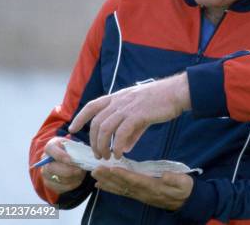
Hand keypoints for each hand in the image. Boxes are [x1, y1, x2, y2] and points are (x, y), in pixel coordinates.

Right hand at [40, 137, 86, 193]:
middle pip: (50, 167)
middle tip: (80, 170)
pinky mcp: (50, 184)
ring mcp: (45, 173)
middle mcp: (45, 160)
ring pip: (56, 179)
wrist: (70, 159)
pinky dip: (71, 184)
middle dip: (68, 170)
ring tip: (81, 174)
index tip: (71, 160)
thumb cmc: (73, 151)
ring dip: (71, 178)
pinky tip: (78, 179)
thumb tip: (83, 156)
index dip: (60, 155)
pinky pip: (59, 187)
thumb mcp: (75, 145)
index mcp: (51, 146)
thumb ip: (77, 149)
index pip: (50, 148)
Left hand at [68, 73, 190, 158]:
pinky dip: (118, 146)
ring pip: (105, 129)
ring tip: (107, 157)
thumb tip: (125, 147)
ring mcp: (127, 107)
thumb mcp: (142, 112)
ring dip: (103, 145)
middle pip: (97, 122)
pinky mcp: (137, 114)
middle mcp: (119, 101)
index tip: (72, 129)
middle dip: (93, 141)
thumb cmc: (162, 100)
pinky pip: (121, 133)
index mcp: (119, 97)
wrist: (177, 92)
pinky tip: (120, 154)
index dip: (80, 117)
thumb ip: (132, 130)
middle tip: (98, 154)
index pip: (93, 105)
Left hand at [91, 167, 193, 210]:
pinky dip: (111, 188)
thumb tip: (166, 175)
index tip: (112, 168)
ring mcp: (140, 195)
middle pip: (124, 185)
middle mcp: (144, 192)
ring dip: (107, 182)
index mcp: (154, 187)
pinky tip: (102, 184)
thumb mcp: (184, 182)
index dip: (123, 175)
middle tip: (96, 170)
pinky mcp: (139, 194)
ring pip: (121, 189)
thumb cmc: (184, 189)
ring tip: (95, 176)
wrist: (185, 201)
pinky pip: (123, 191)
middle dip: (109, 178)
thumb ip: (176, 179)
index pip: (136, 180)